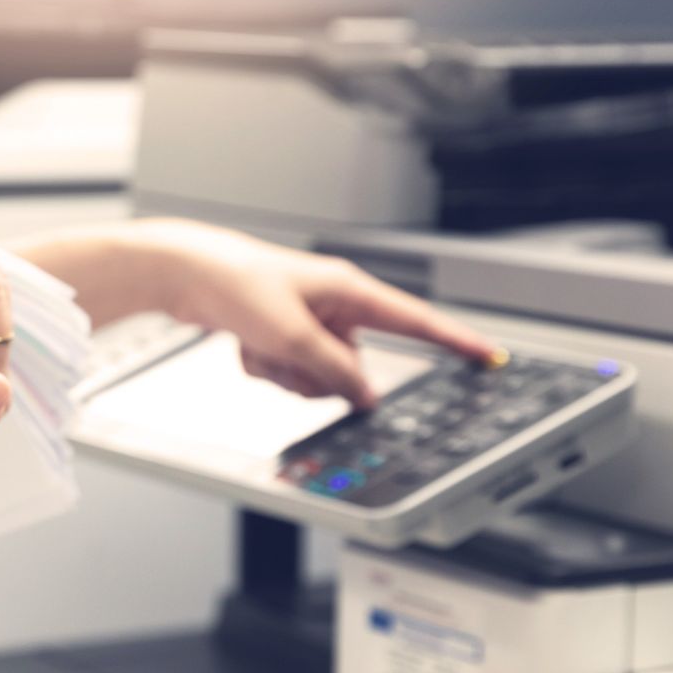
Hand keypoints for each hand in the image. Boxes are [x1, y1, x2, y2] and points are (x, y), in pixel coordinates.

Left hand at [157, 221, 498, 407]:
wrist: (183, 274)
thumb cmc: (235, 284)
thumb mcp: (291, 336)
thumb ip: (334, 370)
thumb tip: (366, 397)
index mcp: (349, 291)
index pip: (416, 321)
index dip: (455, 342)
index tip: (489, 358)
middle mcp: (333, 306)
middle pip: (352, 368)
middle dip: (315, 374)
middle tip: (282, 352)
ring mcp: (307, 322)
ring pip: (316, 377)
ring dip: (284, 373)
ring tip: (257, 343)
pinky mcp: (282, 334)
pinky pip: (286, 373)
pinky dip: (264, 367)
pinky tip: (244, 344)